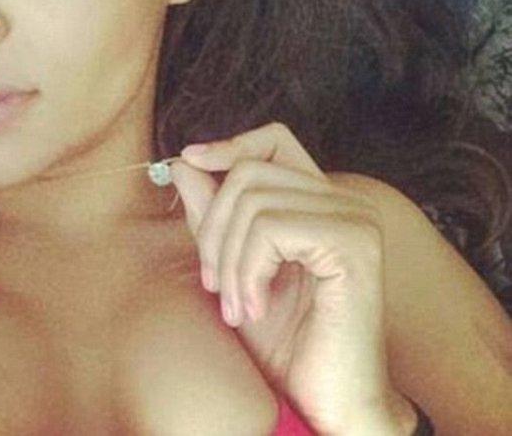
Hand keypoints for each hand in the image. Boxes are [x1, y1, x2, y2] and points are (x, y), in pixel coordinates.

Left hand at [169, 122, 413, 434]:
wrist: (325, 399)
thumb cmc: (283, 339)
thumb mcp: (232, 268)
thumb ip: (212, 215)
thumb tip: (184, 164)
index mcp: (317, 201)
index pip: (273, 139)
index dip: (229, 144)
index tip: (189, 159)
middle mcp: (343, 201)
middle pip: (248, 172)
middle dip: (214, 229)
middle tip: (216, 286)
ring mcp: (353, 219)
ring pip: (254, 202)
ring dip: (229, 260)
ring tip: (237, 306)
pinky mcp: (353, 244)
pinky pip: (271, 229)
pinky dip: (249, 270)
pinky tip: (257, 307)